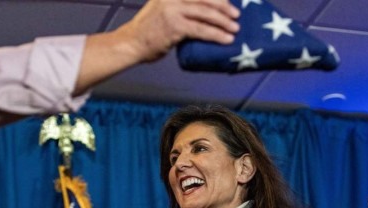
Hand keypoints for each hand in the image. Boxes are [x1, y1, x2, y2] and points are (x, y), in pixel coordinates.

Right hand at [119, 0, 240, 62]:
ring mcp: (173, 10)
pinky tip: (225, 39)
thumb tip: (205, 12)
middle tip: (236, 15)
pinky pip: (201, 30)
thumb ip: (181, 7)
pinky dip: (216, 35)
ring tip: (234, 29)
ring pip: (206, 13)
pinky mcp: (175, 26)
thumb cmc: (149, 30)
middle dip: (224, 7)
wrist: (131, 43)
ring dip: (223, 22)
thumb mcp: (163, 8)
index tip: (229, 1)